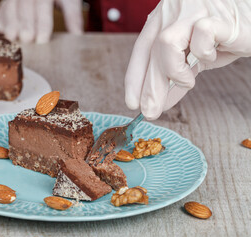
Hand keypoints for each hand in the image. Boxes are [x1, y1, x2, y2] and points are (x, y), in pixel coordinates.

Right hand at [0, 0, 82, 43]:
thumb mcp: (70, 2)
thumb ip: (73, 18)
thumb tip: (78, 36)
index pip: (43, 4)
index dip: (42, 22)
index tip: (43, 39)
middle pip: (24, 5)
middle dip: (25, 24)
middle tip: (27, 40)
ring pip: (10, 6)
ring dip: (10, 23)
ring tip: (13, 38)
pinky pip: (1, 9)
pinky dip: (1, 21)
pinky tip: (5, 33)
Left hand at [125, 0, 250, 119]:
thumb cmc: (221, 38)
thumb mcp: (190, 60)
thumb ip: (173, 77)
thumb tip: (157, 103)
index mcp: (163, 19)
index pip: (141, 50)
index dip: (134, 77)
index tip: (132, 102)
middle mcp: (173, 11)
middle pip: (152, 52)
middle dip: (150, 87)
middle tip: (150, 111)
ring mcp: (192, 10)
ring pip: (167, 42)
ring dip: (174, 70)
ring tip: (187, 80)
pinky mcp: (215, 15)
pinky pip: (201, 36)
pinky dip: (203, 52)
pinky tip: (212, 54)